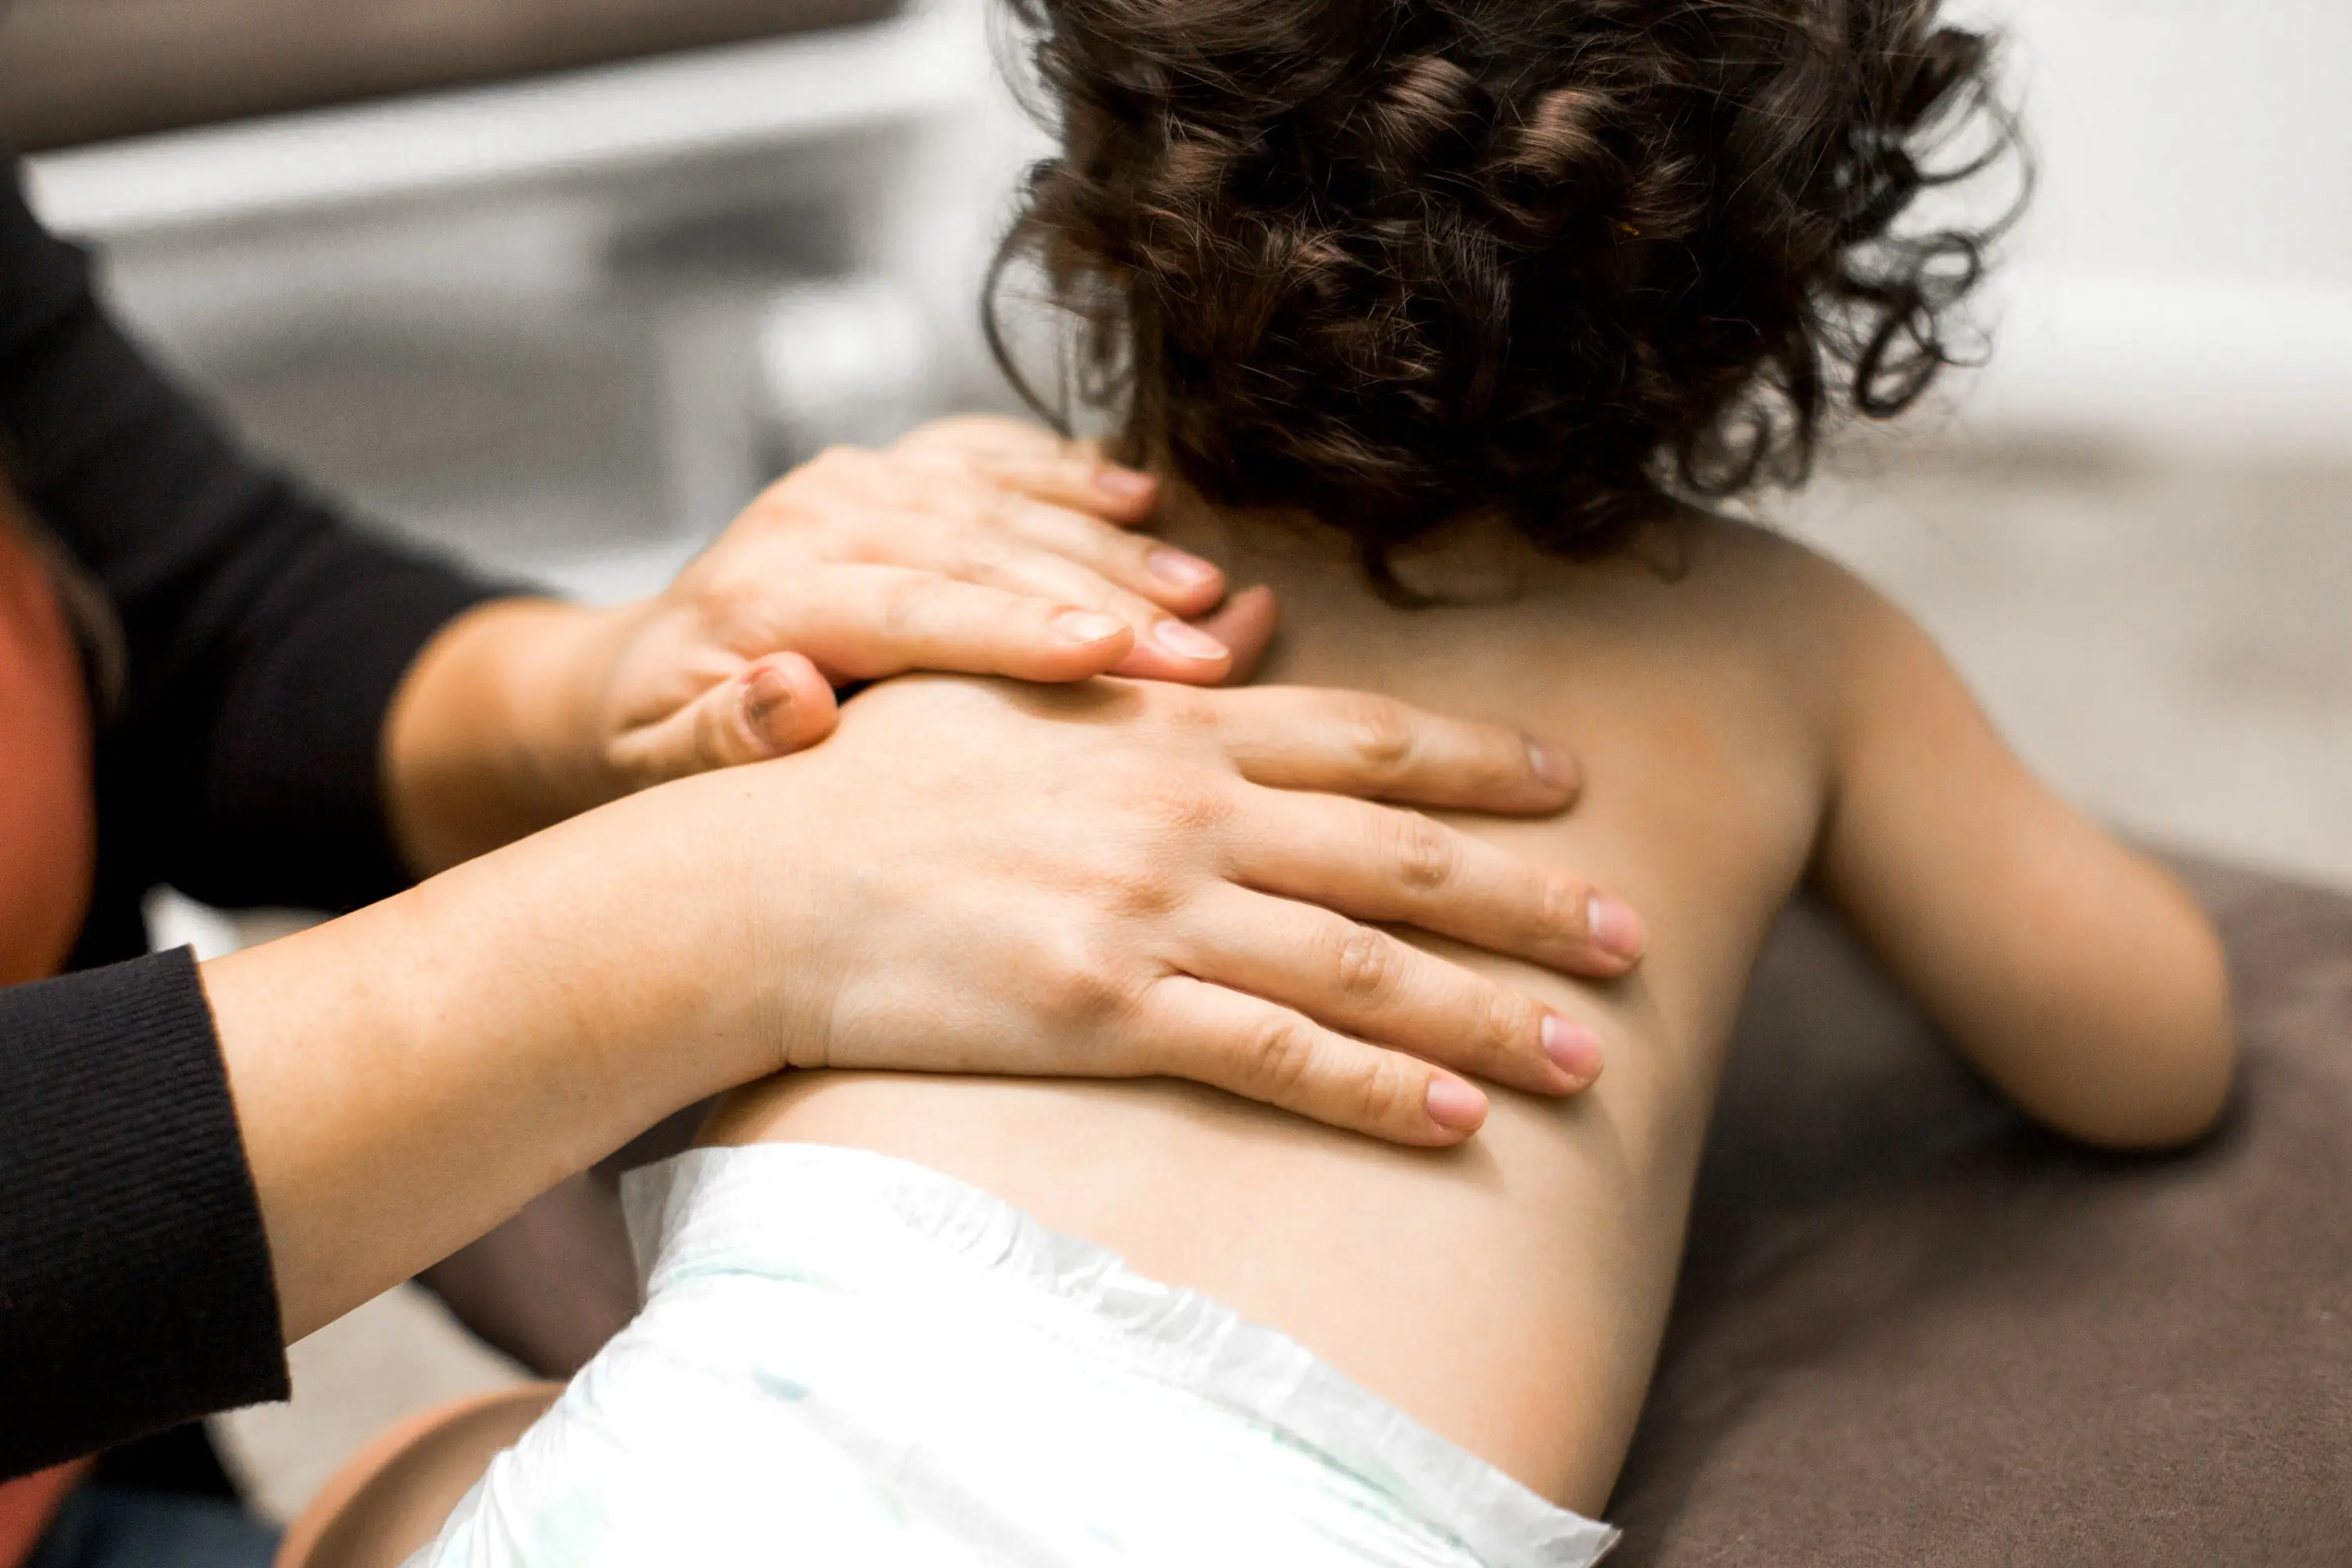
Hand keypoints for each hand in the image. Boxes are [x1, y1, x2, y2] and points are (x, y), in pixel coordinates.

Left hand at [388, 421, 1278, 870]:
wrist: (625, 678)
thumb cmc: (656, 749)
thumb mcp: (659, 770)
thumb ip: (724, 739)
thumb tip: (790, 697)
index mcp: (763, 594)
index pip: (910, 609)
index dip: (1018, 630)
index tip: (1116, 653)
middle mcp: (813, 515)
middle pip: (980, 550)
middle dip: (1104, 597)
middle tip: (1207, 649)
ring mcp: (854, 480)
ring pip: (1001, 501)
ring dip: (1112, 544)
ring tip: (1209, 590)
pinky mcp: (886, 469)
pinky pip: (987, 455)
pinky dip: (1067, 472)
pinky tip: (1145, 493)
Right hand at [707, 675, 1643, 1145]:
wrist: (760, 878)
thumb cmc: (880, 782)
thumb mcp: (1021, 693)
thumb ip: (1153, 659)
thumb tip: (1251, 613)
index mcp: (1172, 728)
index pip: (1367, 737)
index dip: (1484, 760)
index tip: (1572, 782)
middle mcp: (1186, 811)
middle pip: (1401, 855)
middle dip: (1530, 901)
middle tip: (1633, 938)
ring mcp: (1152, 911)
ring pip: (1365, 966)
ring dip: (1489, 1016)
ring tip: (1588, 1060)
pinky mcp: (1108, 1011)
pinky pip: (1276, 1056)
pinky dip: (1377, 1092)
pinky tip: (1459, 1123)